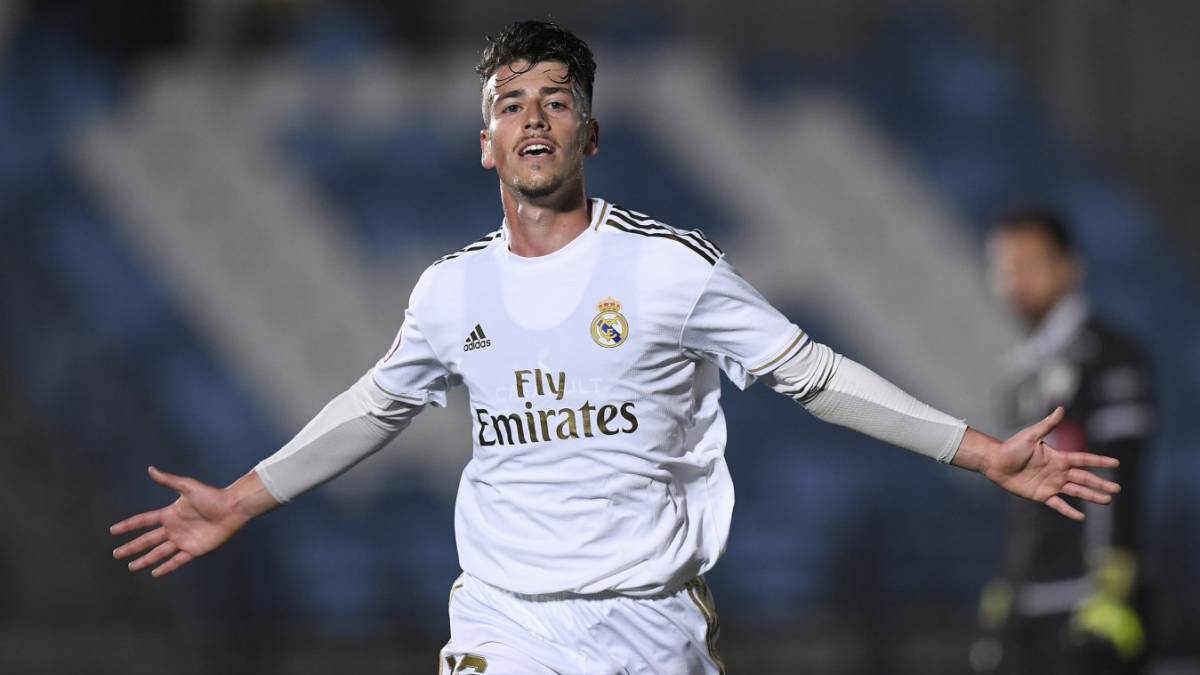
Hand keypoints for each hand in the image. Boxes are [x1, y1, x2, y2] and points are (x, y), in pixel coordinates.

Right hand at [110, 466, 249, 576]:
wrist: (233, 508)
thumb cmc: (212, 496)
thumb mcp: (188, 486)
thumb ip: (169, 480)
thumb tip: (150, 469)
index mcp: (170, 514)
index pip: (144, 521)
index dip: (128, 525)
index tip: (113, 530)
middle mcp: (174, 528)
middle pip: (147, 540)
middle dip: (131, 547)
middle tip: (116, 554)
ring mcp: (183, 540)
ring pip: (159, 553)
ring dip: (145, 559)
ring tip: (131, 567)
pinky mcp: (194, 550)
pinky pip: (177, 561)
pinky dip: (166, 567)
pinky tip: (155, 573)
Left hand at [981, 407, 1120, 519]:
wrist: (995, 463)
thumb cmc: (1011, 447)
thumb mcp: (1031, 435)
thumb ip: (1047, 425)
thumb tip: (1060, 408)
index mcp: (1058, 457)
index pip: (1084, 459)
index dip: (1099, 462)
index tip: (1116, 463)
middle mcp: (1058, 472)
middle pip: (1084, 478)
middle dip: (1101, 483)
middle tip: (1117, 490)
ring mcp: (1051, 484)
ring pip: (1076, 492)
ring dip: (1091, 496)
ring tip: (1107, 501)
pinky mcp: (1041, 495)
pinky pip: (1058, 504)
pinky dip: (1069, 511)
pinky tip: (1081, 516)